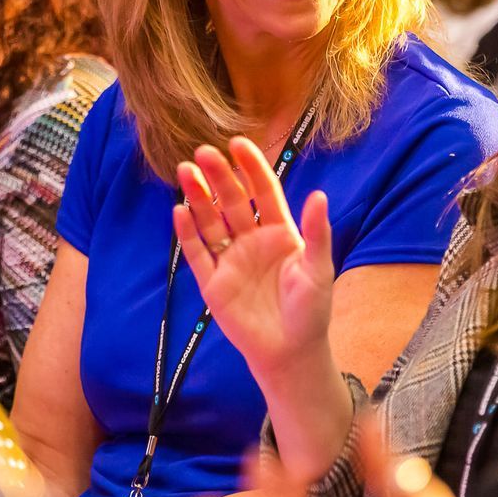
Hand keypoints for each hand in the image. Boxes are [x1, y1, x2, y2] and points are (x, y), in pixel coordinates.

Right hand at [173, 138, 335, 384]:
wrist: (291, 353)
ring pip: (211, 221)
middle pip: (233, 201)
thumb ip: (317, 233)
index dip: (251, 167)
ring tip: (185, 171)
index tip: (239, 144)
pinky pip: (197, 254)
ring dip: (198, 197)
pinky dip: (187, 233)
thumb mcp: (318, 270)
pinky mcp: (213, 283)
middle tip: (203, 152)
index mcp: (280, 232)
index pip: (264, 191)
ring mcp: (231, 260)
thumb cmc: (310, 311)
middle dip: (219, 176)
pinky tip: (179, 211)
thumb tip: (318, 195)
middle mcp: (252, 241)